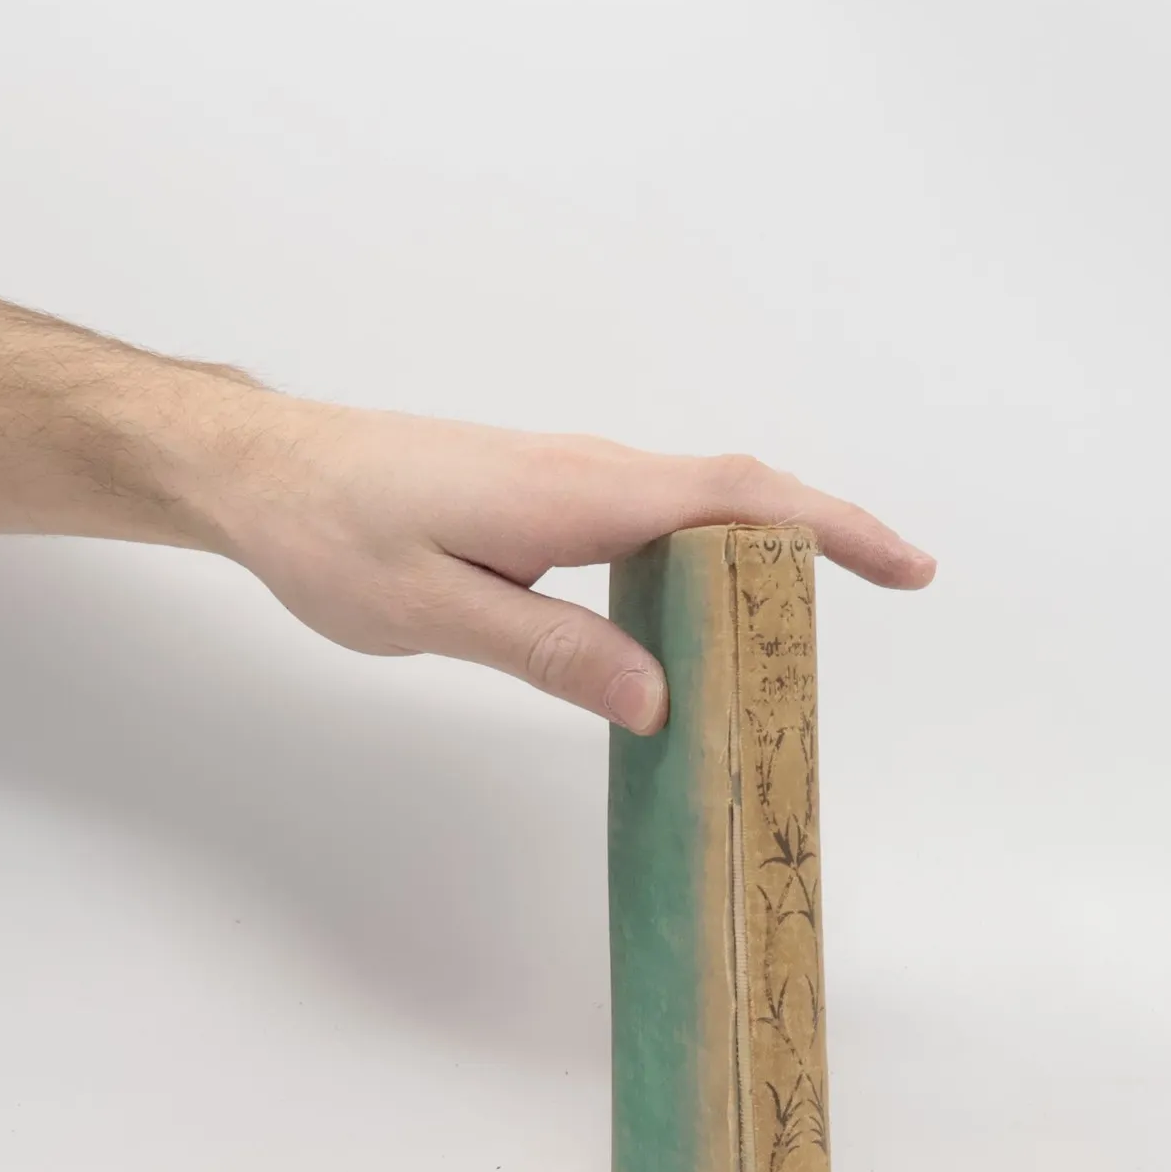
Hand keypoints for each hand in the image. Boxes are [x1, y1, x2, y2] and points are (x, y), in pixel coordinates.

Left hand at [200, 398, 935, 732]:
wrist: (264, 472)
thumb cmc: (334, 533)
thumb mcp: (436, 612)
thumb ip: (550, 652)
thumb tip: (660, 699)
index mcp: (576, 493)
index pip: (735, 498)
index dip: (832, 529)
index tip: (907, 565)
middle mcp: (587, 472)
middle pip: (737, 494)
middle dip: (823, 540)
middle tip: (890, 594)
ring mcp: (568, 479)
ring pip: (696, 506)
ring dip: (762, 553)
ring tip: (803, 628)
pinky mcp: (546, 498)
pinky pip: (653, 519)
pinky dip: (703, 558)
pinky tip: (698, 615)